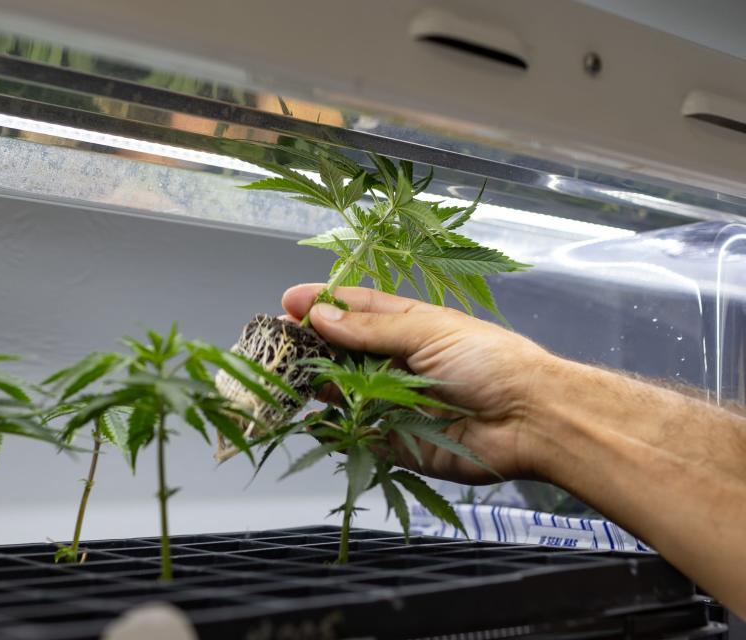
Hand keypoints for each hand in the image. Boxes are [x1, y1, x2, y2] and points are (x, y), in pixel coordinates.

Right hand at [282, 284, 555, 483]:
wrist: (530, 420)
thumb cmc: (490, 362)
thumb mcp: (427, 332)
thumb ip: (371, 330)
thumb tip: (321, 317)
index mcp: (411, 327)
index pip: (357, 310)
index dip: (323, 304)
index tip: (288, 302)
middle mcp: (399, 363)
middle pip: (344, 352)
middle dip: (311, 346)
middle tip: (275, 343)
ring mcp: (396, 403)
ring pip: (344, 392)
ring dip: (316, 385)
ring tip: (285, 377)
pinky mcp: (396, 442)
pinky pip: (356, 435)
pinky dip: (331, 430)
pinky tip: (308, 420)